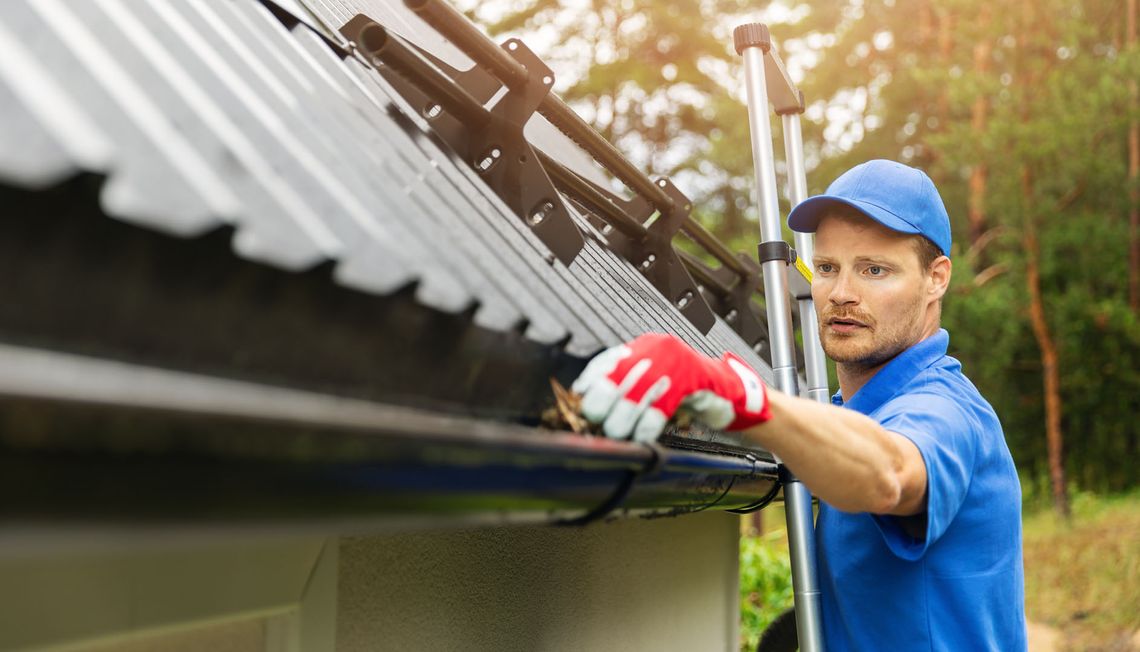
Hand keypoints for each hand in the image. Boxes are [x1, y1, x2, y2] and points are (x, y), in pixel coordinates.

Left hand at [571, 333, 770, 441]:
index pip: (607, 361)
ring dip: (622, 420)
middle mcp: (656, 349)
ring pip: (635, 396)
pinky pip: (659, 408)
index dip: (590, 382)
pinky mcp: (691, 380)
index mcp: (645, 346)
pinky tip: (642, 436)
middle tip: (598, 424)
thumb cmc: (685, 390)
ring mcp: (674, 362)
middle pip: (616, 378)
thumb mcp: (652, 381)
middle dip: (603, 406)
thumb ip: (626, 384)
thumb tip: (588, 398)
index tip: (579, 399)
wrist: (727, 390)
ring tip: (618, 434)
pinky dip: (646, 426)